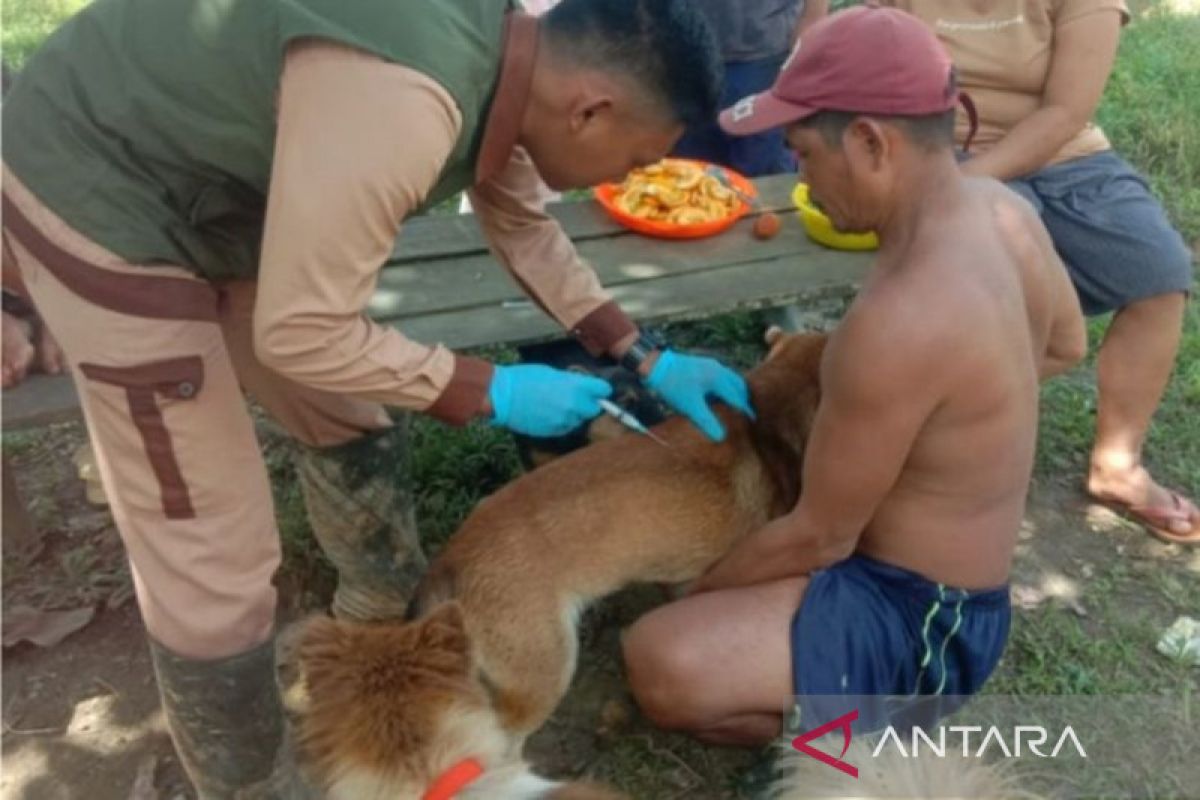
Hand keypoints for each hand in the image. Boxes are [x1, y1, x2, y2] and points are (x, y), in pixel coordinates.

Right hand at [489, 364, 611, 437]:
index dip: (600, 390)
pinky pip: (564, 427)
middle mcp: (574, 405)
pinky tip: (547, 413)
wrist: (503, 395)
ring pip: (578, 420)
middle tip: (574, 398)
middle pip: (594, 409)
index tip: (596, 390)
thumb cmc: (524, 378)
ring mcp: (564, 420)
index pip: (603, 390)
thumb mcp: (552, 372)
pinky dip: (560, 422)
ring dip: (572, 414)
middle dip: (587, 404)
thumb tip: (581, 386)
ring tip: (554, 405)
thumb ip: (571, 381)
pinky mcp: (553, 431)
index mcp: (576, 387)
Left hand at [645, 350, 753, 440]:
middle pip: (738, 384)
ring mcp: (710, 364)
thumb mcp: (690, 407)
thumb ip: (707, 421)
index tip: (752, 420)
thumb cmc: (673, 385)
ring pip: (729, 379)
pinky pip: (720, 376)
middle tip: (746, 413)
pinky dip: (724, 387)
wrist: (654, 365)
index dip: (744, 410)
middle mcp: (718, 369)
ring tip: (734, 406)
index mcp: (718, 378)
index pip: (737, 397)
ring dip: (734, 392)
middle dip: (743, 398)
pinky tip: (716, 397)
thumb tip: (721, 437)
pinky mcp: (701, 364)